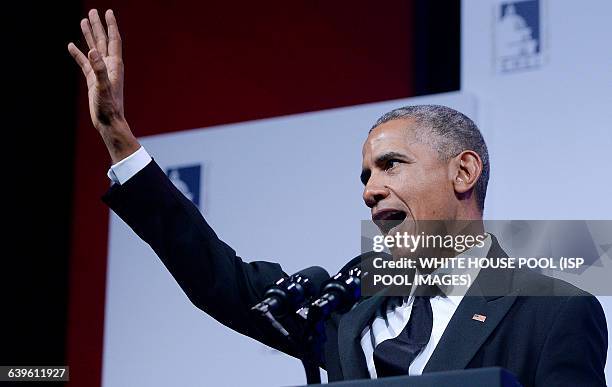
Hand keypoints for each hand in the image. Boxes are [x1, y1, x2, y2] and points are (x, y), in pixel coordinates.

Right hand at [68, 9, 138, 162]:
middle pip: (103, 41)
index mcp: (114, 65)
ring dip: (89, 36)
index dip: (111, 25)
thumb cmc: (109, 107)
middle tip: (92, 11)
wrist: (109, 123)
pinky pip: (84, 63)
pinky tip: (71, 46)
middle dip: (98, 26)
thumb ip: (98, 69)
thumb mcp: (102, 87)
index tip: (108, 11)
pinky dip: (78, 54)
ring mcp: (100, 72)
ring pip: (93, 49)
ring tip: (83, 21)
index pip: (113, 40)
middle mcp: (108, 66)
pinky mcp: (93, 80)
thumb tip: (92, 52)